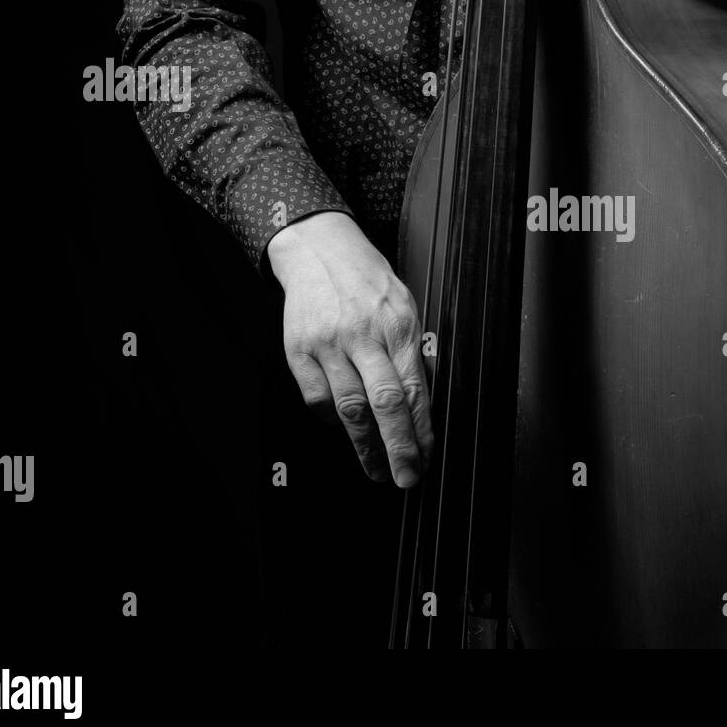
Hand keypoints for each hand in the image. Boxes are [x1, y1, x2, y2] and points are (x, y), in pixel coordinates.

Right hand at [267, 211, 433, 486]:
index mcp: (398, 325)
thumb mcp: (405, 306)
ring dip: (364, 446)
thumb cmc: (368, 282)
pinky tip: (343, 428)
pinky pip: (317, 399)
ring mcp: (329, 344)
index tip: (426, 457)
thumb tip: (424, 405)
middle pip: (384, 404)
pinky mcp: (299, 350)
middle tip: (405, 477)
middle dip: (397, 448)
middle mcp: (363, 336)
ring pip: (349, 409)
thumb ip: (412, 352)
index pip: (415, 390)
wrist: (320, 249)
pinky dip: (331, 421)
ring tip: (376, 468)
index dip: (421, 430)